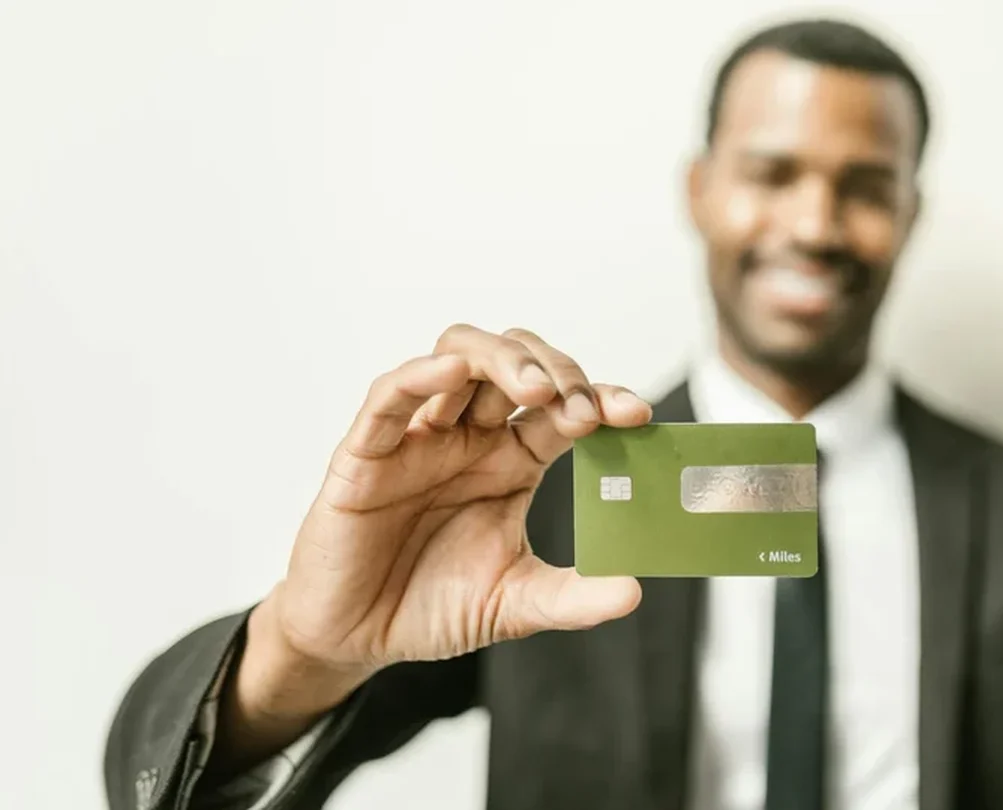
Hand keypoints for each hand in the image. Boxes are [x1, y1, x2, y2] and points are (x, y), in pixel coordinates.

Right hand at [260, 323, 650, 677]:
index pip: (564, 409)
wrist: (357, 639)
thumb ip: (572, 598)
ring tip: (535, 388)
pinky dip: (421, 377)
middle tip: (583, 409)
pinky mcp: (367, 453)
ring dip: (502, 360)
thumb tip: (633, 593)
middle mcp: (470, 437)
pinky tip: (452, 374)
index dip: (601, 400)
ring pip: (461, 357)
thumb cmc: (432, 607)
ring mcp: (420, 438)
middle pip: (519, 366)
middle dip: (558, 373)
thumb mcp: (515, 605)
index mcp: (512, 461)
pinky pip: (389, 398)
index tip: (636, 415)